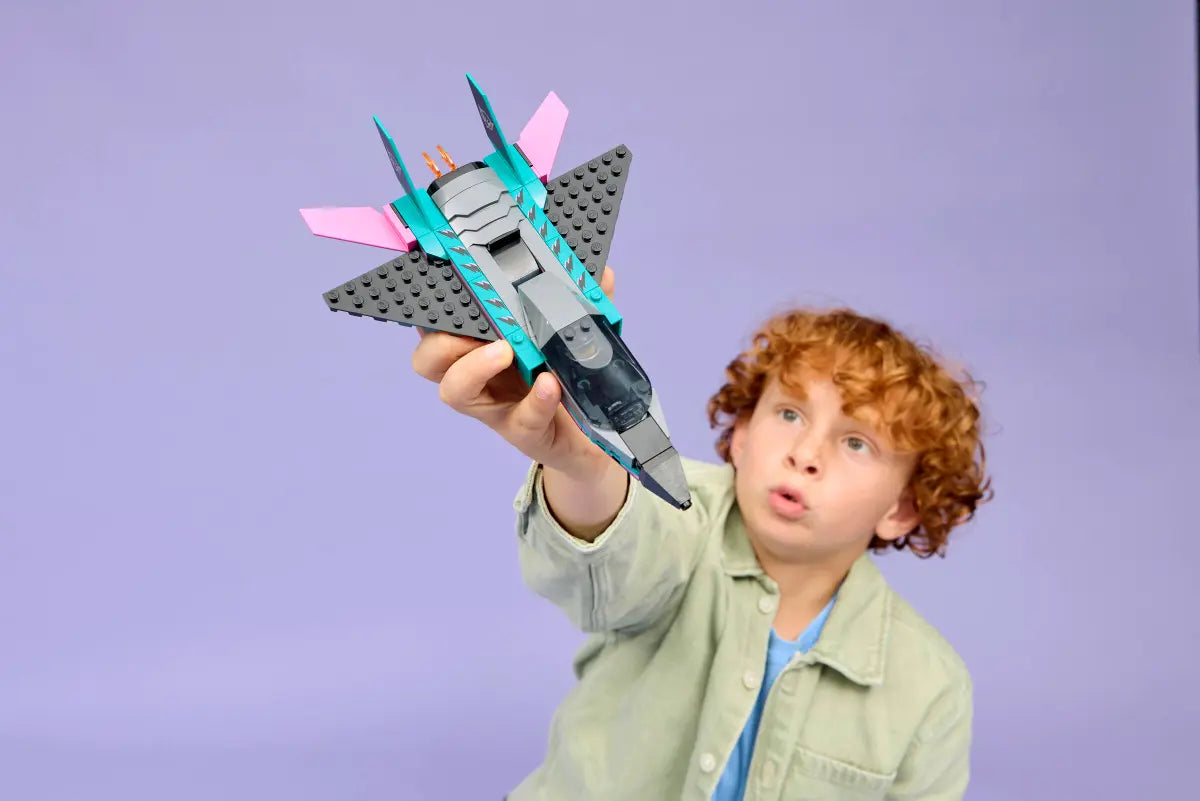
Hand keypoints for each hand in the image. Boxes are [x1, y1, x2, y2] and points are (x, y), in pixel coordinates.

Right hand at [410, 265, 616, 476]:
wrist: (589, 437)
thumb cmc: (563, 380)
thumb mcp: (569, 338)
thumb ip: (581, 306)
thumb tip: (600, 274)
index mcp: (480, 344)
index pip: (438, 324)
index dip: (431, 307)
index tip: (447, 282)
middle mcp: (477, 375)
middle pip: (429, 359)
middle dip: (441, 340)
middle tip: (474, 328)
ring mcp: (495, 407)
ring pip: (455, 390)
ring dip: (473, 367)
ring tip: (505, 351)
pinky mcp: (524, 432)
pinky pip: (522, 419)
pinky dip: (536, 401)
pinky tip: (550, 384)